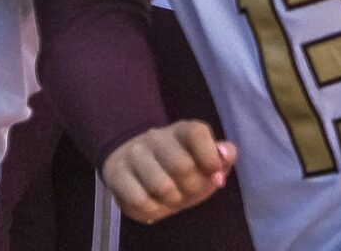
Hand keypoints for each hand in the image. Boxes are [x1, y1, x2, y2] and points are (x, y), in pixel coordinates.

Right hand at [101, 121, 236, 225]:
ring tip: (173, 198)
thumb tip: (225, 155)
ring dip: (173, 201)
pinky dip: (153, 211)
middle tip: (190, 191)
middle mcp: (156, 137)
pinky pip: (139, 201)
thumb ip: (224, 156)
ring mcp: (133, 154)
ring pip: (161, 186)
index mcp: (183, 130)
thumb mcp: (208, 161)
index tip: (215, 176)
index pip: (197, 133)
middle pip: (182, 166)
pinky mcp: (116, 174)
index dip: (210, 159)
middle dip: (193, 188)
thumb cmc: (183, 165)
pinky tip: (156, 205)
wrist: (138, 167)